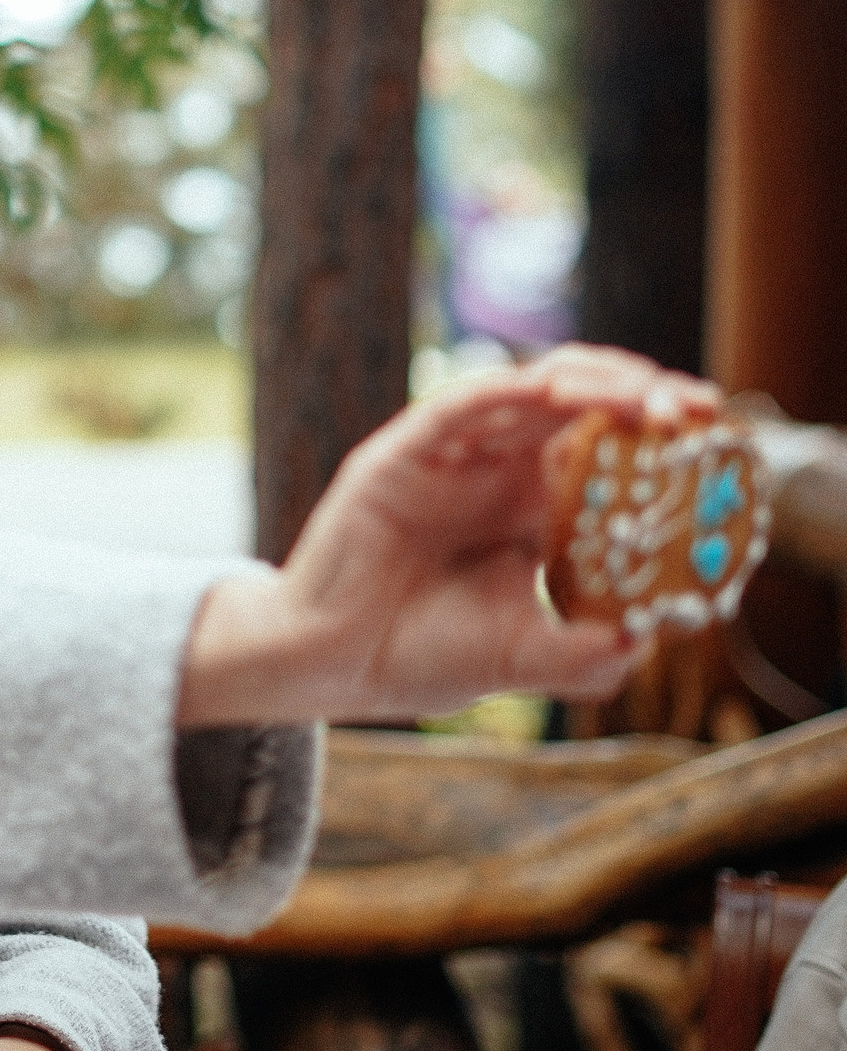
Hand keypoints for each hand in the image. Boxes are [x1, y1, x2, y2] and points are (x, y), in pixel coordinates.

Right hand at [178, 344, 721, 727]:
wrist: (336, 667)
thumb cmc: (420, 655)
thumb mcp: (528, 657)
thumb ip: (592, 652)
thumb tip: (655, 636)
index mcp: (525, 506)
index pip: (601, 446)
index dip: (658, 435)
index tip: (715, 439)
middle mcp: (492, 469)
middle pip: (576, 403)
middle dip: (642, 395)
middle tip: (696, 410)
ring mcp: (448, 455)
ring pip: (528, 390)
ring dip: (593, 383)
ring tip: (648, 397)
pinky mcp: (403, 452)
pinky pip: (464, 404)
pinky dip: (515, 391)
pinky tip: (564, 394)